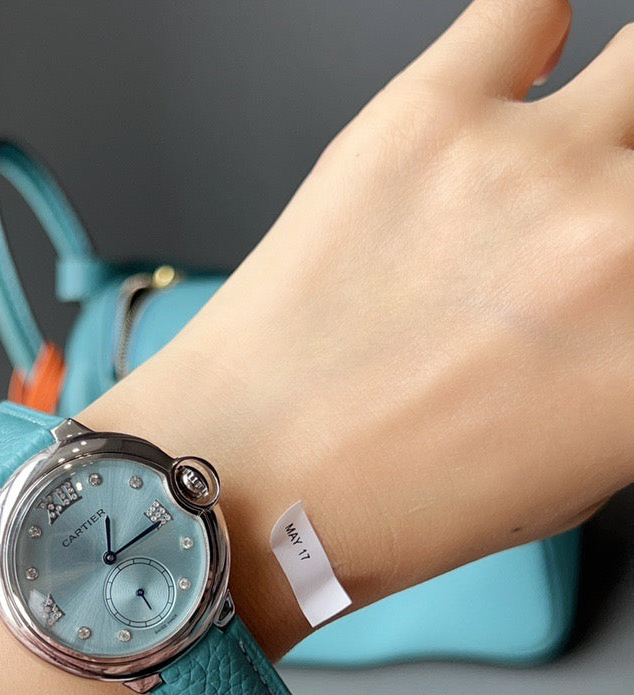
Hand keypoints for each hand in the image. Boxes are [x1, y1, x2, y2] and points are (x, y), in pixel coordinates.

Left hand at [0, 0, 633, 694]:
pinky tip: (508, 90)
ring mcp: (528, 166)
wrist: (243, 477)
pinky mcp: (425, 117)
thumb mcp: (572, 464)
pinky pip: (528, 8)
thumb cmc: (382, 501)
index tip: (625, 263)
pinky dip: (529, 41)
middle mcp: (624, 242)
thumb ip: (633, 359)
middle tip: (597, 211)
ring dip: (618, 106)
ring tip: (561, 162)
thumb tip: (631, 299)